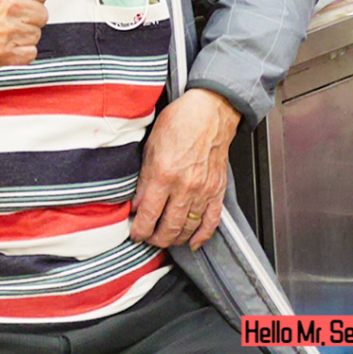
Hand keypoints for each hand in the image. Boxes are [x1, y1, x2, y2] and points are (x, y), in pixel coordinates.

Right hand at [0, 0, 50, 66]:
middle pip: (42, 13)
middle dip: (28, 12)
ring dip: (24, 31)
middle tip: (8, 11)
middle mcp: (11, 6)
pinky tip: (6, 40)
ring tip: (4, 25)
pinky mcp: (4, 53)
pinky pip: (30, 52)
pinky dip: (21, 50)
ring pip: (36, 32)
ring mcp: (8, 31)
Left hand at [130, 89, 240, 250]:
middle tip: (147, 238)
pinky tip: (192, 242)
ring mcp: (203, 191)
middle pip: (168, 228)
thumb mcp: (151, 145)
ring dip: (174, 239)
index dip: (139, 230)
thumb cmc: (180, 121)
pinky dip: (202, 236)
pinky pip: (211, 222)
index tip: (134, 233)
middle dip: (155, 239)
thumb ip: (144, 178)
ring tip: (164, 238)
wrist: (210, 111)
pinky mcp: (217, 191)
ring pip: (188, 229)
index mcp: (164, 174)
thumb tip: (137, 203)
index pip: (148, 215)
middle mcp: (185, 187)